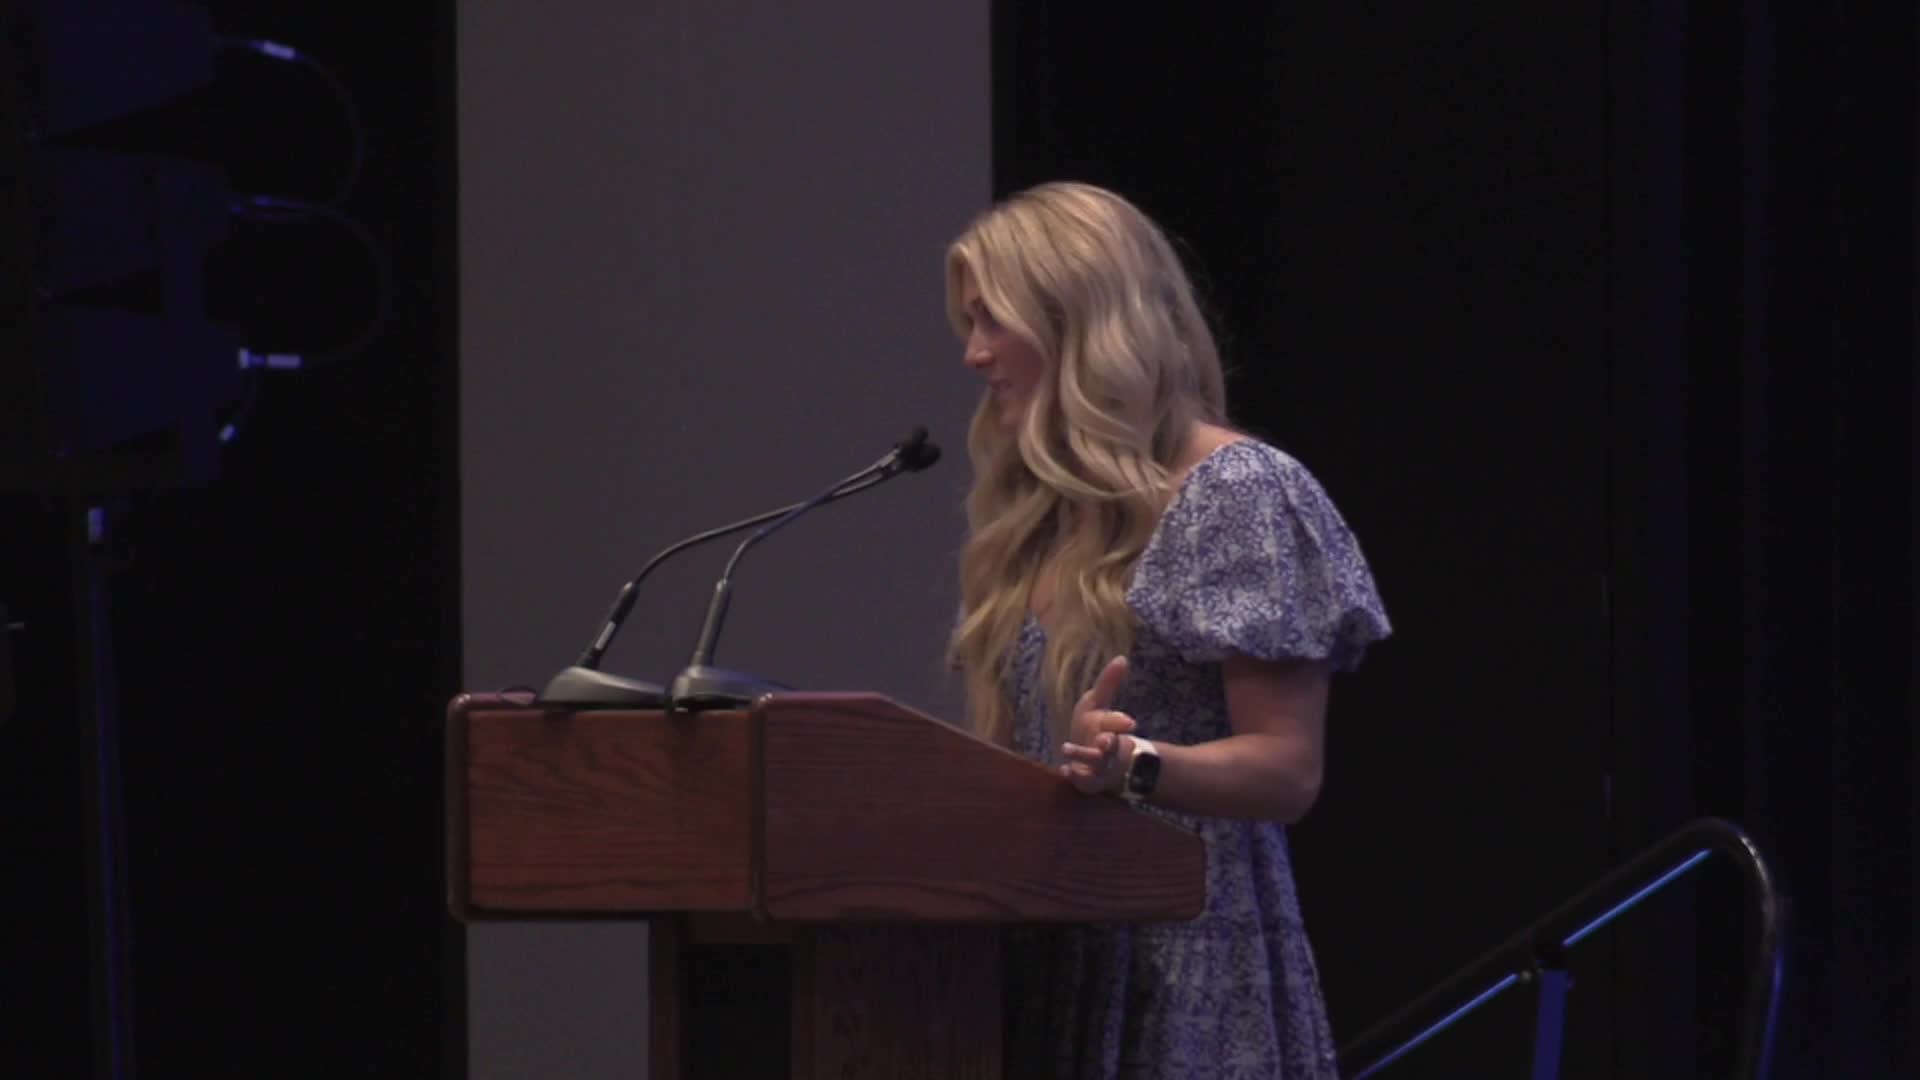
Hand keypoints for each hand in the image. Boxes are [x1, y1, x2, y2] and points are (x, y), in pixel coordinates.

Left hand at [1058, 655, 1137, 793]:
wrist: (1094, 761)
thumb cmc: (1095, 727)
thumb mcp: (1097, 703)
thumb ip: (1108, 682)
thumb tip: (1122, 658)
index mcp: (1112, 728)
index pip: (1118, 724)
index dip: (1120, 723)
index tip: (1128, 723)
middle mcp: (1109, 749)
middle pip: (1112, 746)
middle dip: (1111, 743)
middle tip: (1106, 740)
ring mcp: (1099, 766)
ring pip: (1096, 763)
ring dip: (1083, 755)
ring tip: (1067, 748)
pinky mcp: (1089, 781)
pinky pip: (1083, 781)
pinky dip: (1075, 775)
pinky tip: (1065, 769)